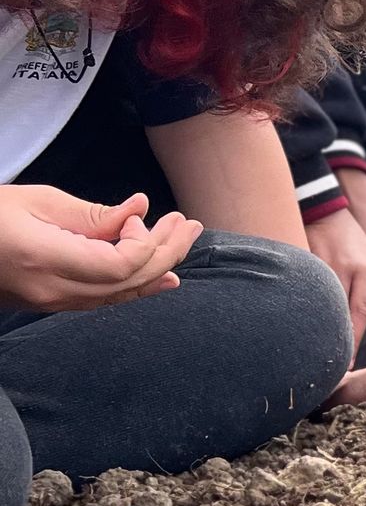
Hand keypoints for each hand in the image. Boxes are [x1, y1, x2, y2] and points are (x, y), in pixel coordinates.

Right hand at [0, 186, 201, 311]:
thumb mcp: (37, 201)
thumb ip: (92, 213)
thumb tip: (139, 209)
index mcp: (46, 259)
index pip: (120, 266)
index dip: (143, 241)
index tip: (140, 214)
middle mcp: (52, 290)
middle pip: (128, 282)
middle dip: (166, 251)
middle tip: (188, 224)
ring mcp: (50, 303)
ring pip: (120, 296)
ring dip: (158, 269)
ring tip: (184, 242)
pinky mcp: (50, 304)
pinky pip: (104, 301)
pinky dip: (136, 287)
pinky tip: (162, 277)